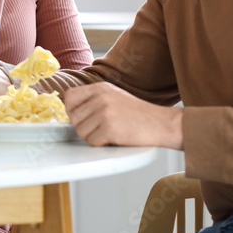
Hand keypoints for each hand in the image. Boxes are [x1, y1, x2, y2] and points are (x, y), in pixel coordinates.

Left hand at [64, 83, 183, 148]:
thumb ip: (94, 100)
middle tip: (102, 128)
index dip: (71, 110)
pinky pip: (92, 142)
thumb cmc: (140, 114)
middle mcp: (100, 97)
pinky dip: (102, 145)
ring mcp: (104, 112)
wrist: (162, 123)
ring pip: (81, 132)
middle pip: (74, 118)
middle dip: (85, 127)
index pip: (70, 97)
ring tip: (112, 132)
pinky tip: (116, 138)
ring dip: (94, 137)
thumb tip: (72, 112)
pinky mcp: (109, 128)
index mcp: (101, 87)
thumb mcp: (115, 96)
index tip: (81, 118)